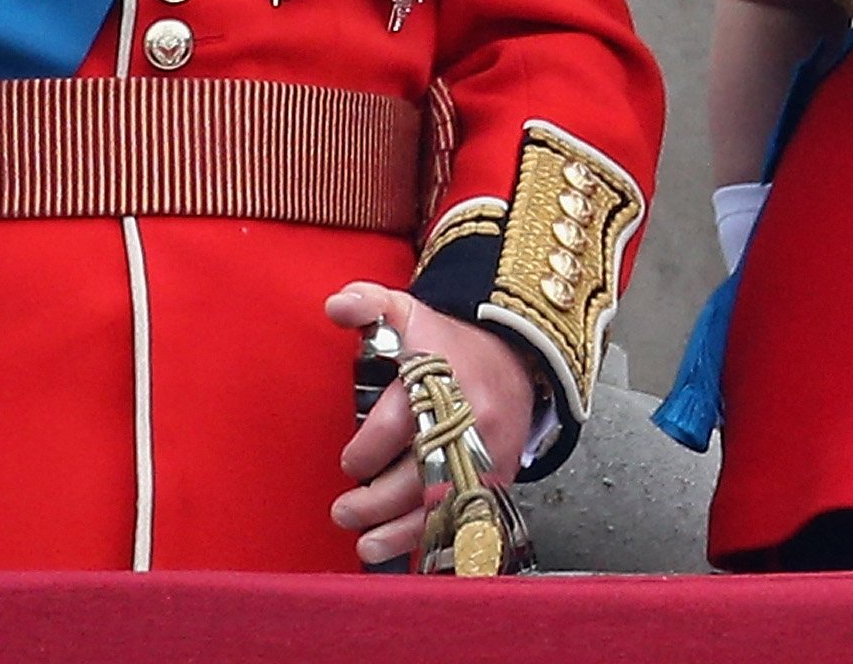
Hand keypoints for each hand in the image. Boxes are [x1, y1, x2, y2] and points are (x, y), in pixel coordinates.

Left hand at [326, 283, 544, 566]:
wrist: (517, 352)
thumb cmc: (449, 341)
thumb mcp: (409, 313)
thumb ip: (369, 305)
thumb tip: (335, 305)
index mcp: (441, 377)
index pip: (399, 422)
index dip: (366, 451)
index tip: (349, 462)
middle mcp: (470, 416)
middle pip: (421, 471)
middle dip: (376, 501)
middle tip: (344, 511)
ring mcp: (490, 447)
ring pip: (446, 500)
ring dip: (403, 530)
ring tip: (367, 544)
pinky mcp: (503, 471)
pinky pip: (469, 512)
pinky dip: (438, 535)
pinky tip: (409, 548)